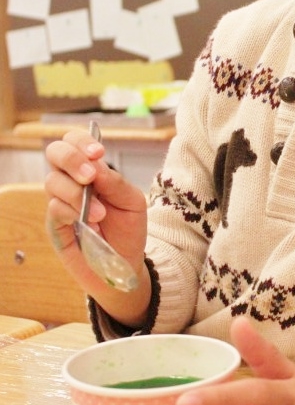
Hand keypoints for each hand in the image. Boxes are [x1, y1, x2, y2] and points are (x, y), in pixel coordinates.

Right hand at [44, 128, 150, 321]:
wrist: (125, 263)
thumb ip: (115, 182)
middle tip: (90, 177)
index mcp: (92, 170)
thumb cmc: (128, 230)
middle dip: (72, 159)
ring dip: (76, 193)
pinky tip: (90, 223)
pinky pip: (54, 209)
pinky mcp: (55, 224)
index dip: (82, 141)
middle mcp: (72, 181)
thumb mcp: (132, 202)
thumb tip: (95, 164)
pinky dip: (72, 212)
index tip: (98, 152)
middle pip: (55, 152)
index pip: (75, 142)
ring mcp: (61, 201)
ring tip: (100, 213)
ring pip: (53, 181)